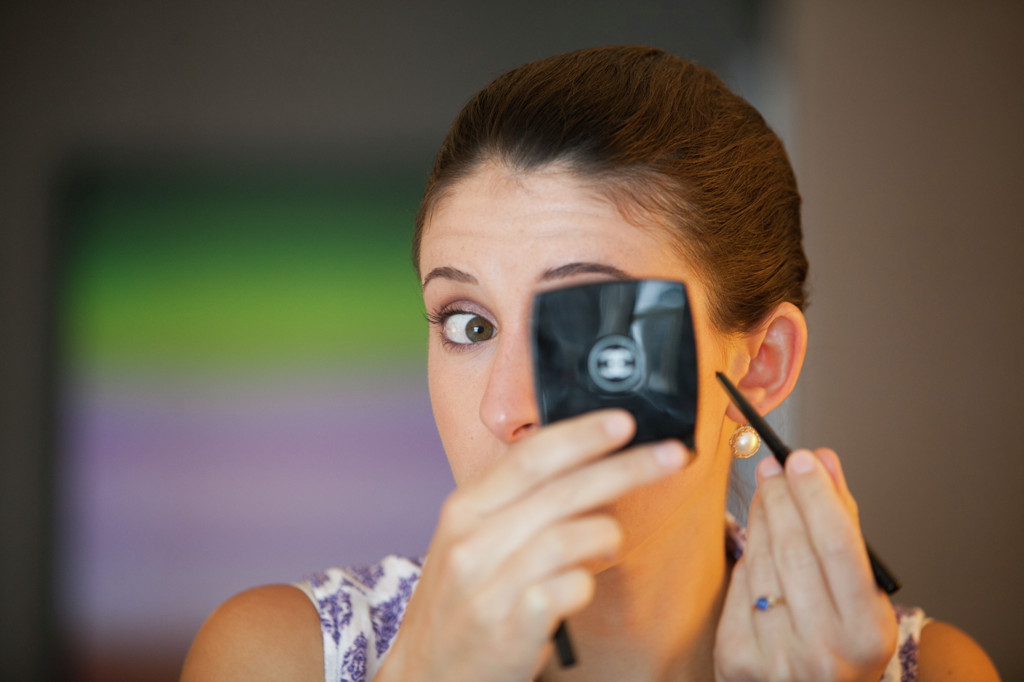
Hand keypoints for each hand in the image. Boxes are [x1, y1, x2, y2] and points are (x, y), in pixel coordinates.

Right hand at [375, 409, 687, 681]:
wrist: (427, 675)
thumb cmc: (461, 605)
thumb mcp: (473, 543)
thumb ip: (517, 506)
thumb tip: (586, 468)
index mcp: (464, 509)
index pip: (529, 456)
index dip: (581, 435)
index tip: (624, 421)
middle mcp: (471, 540)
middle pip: (562, 489)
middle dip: (625, 467)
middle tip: (671, 455)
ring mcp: (488, 584)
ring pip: (571, 536)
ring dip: (606, 535)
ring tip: (610, 545)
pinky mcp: (508, 626)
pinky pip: (570, 587)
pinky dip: (585, 582)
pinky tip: (578, 587)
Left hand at [715, 449, 897, 680]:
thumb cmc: (839, 644)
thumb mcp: (861, 597)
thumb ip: (844, 528)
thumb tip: (826, 463)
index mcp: (866, 634)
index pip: (837, 546)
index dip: (817, 496)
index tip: (803, 458)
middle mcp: (823, 649)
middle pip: (794, 549)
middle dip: (783, 497)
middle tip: (776, 463)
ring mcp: (776, 655)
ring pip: (762, 562)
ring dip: (763, 516)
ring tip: (768, 489)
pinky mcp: (737, 655)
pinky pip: (740, 587)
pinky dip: (748, 557)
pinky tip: (757, 537)